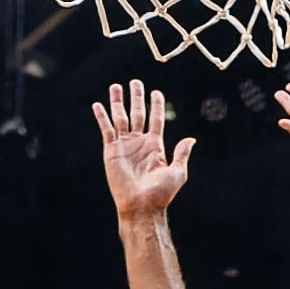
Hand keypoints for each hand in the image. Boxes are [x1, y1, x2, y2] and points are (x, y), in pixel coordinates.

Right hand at [93, 82, 192, 219]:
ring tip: (116, 86)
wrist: (141, 206)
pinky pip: (106, 130)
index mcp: (155, 146)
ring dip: (118, 102)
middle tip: (135, 82)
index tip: (156, 92)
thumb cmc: (160, 194)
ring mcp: (124, 146)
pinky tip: (98, 105)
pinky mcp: (111, 151)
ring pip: (121, 117)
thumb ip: (182, 154)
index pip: (155, 119)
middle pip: (137, 113)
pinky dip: (102, 117)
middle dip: (136, 97)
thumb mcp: (177, 172)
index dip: (156, 105)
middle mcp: (139, 143)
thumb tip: (191, 139)